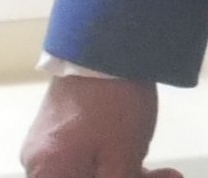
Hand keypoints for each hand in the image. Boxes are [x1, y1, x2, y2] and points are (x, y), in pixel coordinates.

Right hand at [20, 73, 176, 177]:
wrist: (108, 44)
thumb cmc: (112, 106)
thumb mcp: (120, 163)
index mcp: (46, 173)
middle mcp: (39, 163)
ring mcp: (51, 144)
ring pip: (91, 176)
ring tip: (168, 175)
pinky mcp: (64, 130)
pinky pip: (90, 160)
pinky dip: (119, 166)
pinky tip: (151, 166)